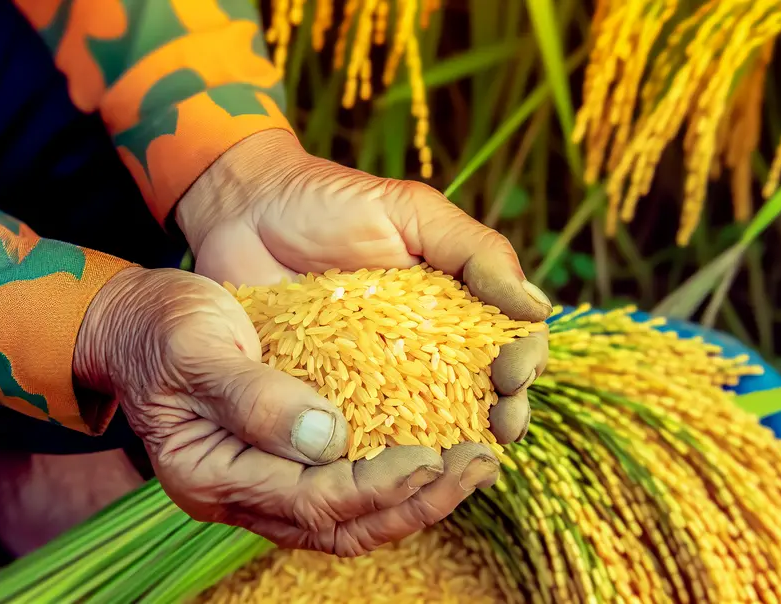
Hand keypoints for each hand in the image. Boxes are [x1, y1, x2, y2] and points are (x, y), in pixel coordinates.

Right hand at [73, 267, 502, 555]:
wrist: (132, 321)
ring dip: (415, 497)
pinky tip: (436, 447)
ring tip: (475, 462)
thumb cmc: (159, 327)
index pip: (312, 500)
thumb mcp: (198, 349)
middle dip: (416, 502)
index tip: (434, 454)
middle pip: (342, 526)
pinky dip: (392, 478)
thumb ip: (256, 398)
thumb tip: (330, 438)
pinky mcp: (280, 462)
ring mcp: (261, 484)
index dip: (377, 485)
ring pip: (350, 518)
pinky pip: (344, 488)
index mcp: (213, 474)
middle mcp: (240, 495)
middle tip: (478, 464)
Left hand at [176, 129, 552, 444]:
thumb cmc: (329, 201)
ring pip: (426, 424)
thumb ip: (474, 250)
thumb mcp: (410, 211)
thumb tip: (537, 307)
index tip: (514, 374)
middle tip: (501, 427)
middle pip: (479, 393)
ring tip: (458, 456)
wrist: (243, 212)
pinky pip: (359, 434)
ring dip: (451, 444)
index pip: (509, 343)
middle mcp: (422, 349)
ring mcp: (375, 378)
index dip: (523, 363)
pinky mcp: (325, 397)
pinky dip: (380, 454)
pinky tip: (391, 469)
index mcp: (453, 305)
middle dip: (500, 414)